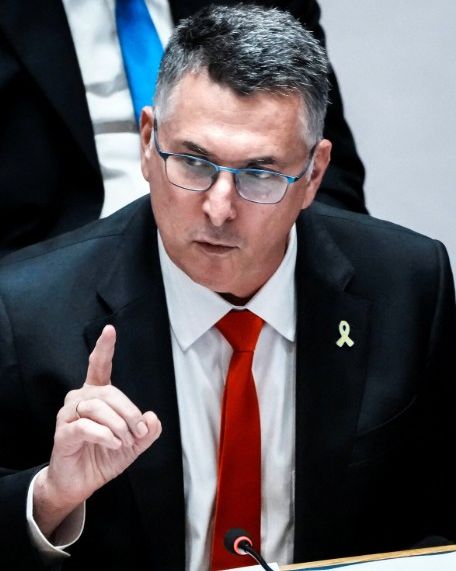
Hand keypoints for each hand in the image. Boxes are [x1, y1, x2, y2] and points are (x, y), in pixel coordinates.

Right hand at [34, 325, 160, 536]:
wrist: (81, 483)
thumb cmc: (104, 457)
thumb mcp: (134, 444)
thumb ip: (147, 431)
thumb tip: (152, 418)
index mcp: (96, 396)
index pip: (99, 366)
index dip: (104, 348)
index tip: (110, 330)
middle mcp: (80, 400)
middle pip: (108, 392)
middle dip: (129, 412)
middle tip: (139, 431)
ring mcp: (68, 416)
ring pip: (97, 408)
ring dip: (118, 425)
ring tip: (125, 441)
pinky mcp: (63, 434)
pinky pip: (85, 427)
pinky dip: (105, 435)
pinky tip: (114, 444)